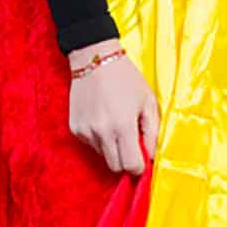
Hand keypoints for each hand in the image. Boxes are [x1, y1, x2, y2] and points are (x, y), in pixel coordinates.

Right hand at [68, 39, 159, 174]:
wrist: (95, 59)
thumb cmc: (127, 79)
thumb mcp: (148, 101)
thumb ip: (152, 131)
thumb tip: (152, 155)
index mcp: (122, 126)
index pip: (131, 165)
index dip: (140, 166)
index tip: (143, 158)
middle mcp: (101, 132)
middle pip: (115, 167)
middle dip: (126, 160)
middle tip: (132, 142)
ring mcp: (85, 131)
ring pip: (102, 155)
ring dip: (112, 147)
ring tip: (117, 123)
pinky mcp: (75, 128)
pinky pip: (91, 144)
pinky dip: (99, 138)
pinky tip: (103, 118)